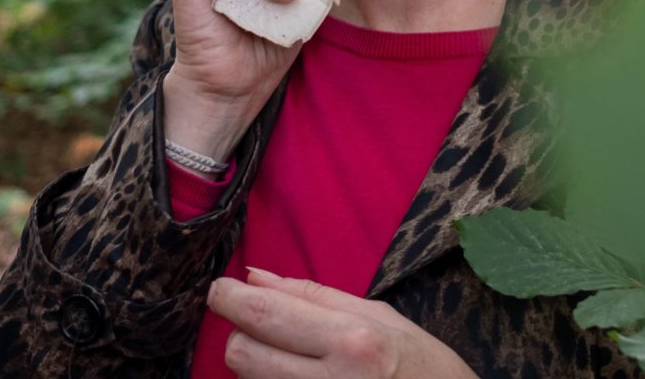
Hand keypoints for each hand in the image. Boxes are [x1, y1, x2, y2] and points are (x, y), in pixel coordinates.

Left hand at [209, 268, 477, 378]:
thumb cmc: (423, 366)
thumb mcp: (380, 316)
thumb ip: (314, 296)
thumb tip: (256, 277)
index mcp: (351, 339)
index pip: (265, 314)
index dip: (228, 298)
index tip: (221, 289)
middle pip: (241, 352)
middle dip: (240, 331)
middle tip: (262, 323)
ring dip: (255, 362)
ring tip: (291, 355)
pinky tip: (296, 375)